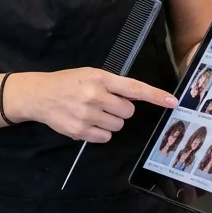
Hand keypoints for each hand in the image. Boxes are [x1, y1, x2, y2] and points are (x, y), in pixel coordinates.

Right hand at [9, 68, 176, 142]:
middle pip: (128, 112)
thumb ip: (112, 85)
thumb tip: (137, 98)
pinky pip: (105, 137)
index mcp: (99, 78)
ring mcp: (87, 115)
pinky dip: (100, 133)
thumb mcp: (89, 74)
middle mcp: (94, 95)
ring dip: (110, 122)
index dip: (155, 96)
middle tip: (104, 104)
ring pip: (117, 126)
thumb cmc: (67, 83)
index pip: (134, 88)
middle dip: (120, 110)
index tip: (172, 102)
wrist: (39, 95)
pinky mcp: (80, 131)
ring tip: (92, 113)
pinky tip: (87, 123)